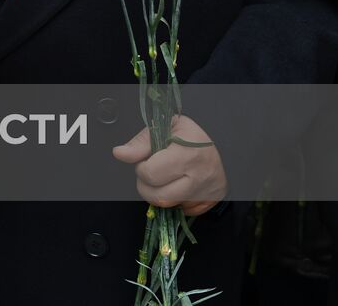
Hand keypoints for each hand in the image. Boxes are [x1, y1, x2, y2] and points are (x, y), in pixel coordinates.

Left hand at [112, 114, 226, 216]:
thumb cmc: (187, 135)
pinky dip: (176, 201)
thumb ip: (140, 143)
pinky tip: (177, 186)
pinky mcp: (211, 201)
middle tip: (151, 173)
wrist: (218, 144)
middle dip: (146, 186)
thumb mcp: (164, 127)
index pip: (151, 174)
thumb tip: (119, 153)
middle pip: (159, 196)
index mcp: (186, 153)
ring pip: (169, 206)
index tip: (146, 161)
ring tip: (163, 179)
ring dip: (159, 194)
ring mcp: (208, 191)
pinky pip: (184, 210)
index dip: (142, 168)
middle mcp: (200, 176)